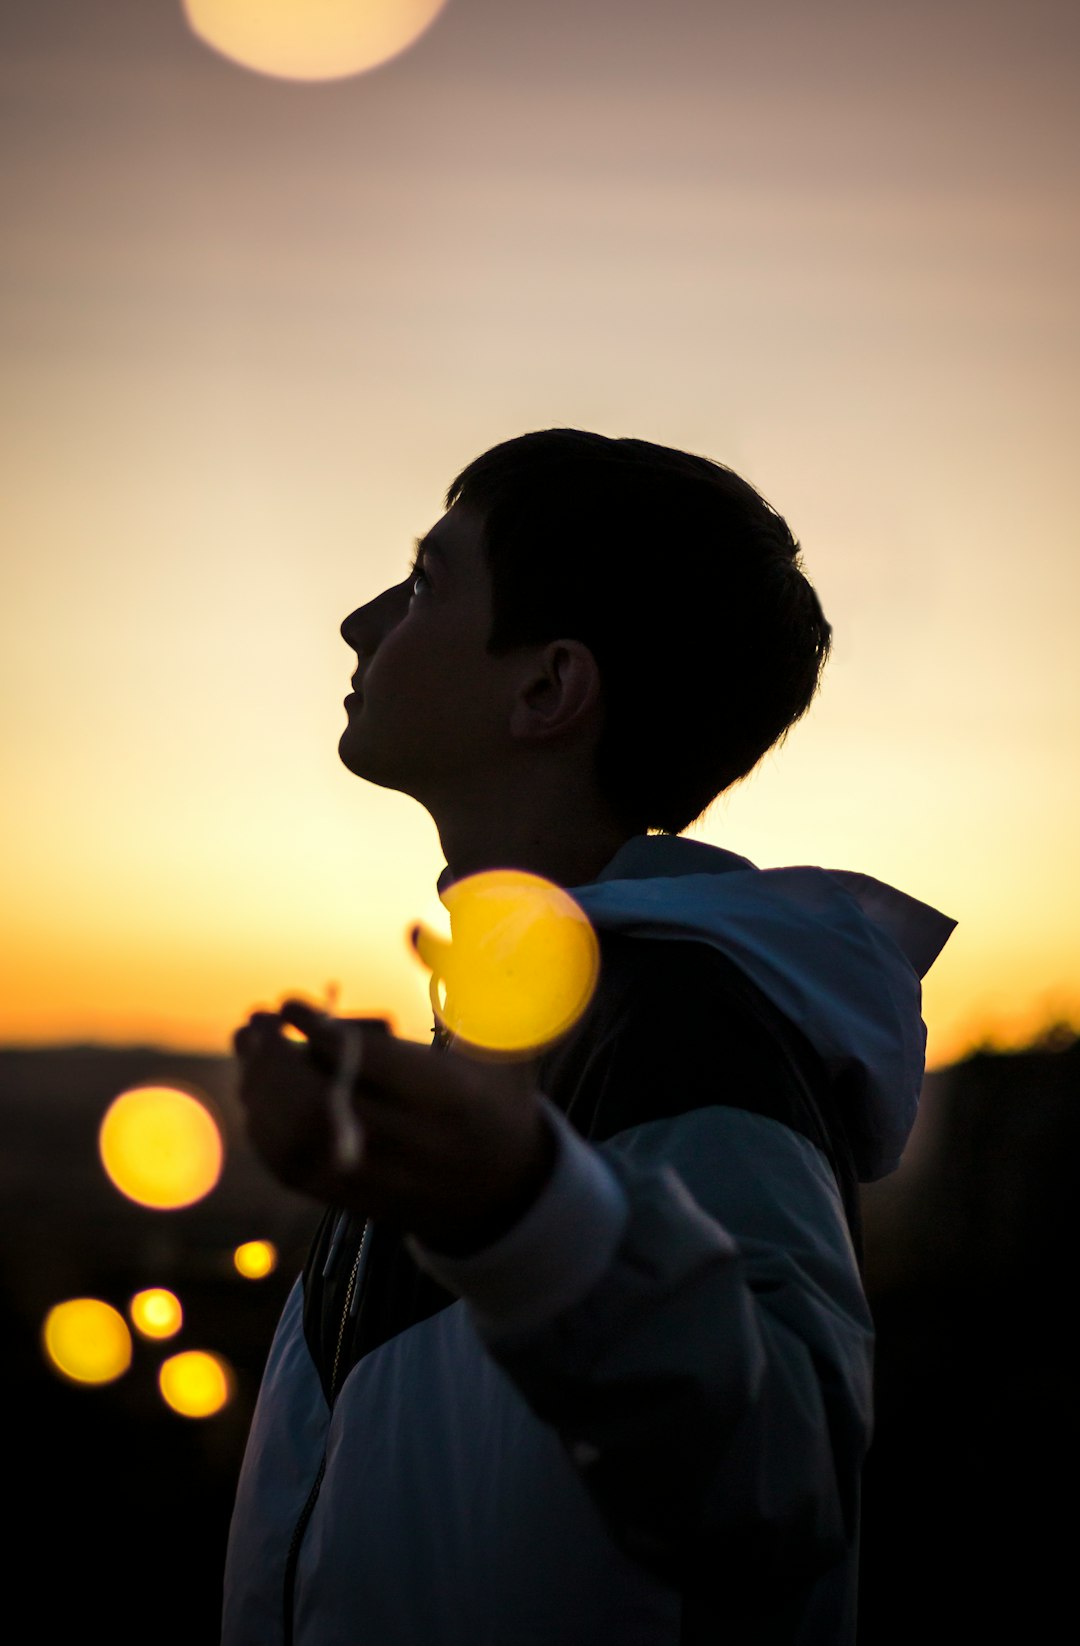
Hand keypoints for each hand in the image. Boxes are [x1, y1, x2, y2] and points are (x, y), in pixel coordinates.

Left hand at [233, 1002, 557, 1255]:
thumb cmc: (501, 1095)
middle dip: (275, 1063)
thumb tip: (413, 928)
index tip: (290, 1004)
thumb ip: (473, 978)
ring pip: (299, 1141)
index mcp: (453, 1097)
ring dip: (260, 1090)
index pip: (370, 1065)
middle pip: (323, 1107)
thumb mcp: (509, 1036)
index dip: (320, 1032)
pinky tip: (256, 1089)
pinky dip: (263, 1128)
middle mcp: (414, 1144)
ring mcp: (381, 1178)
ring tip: (249, 1046)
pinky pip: (293, 1169)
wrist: (509, 1189)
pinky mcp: (355, 1201)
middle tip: (255, 1024)